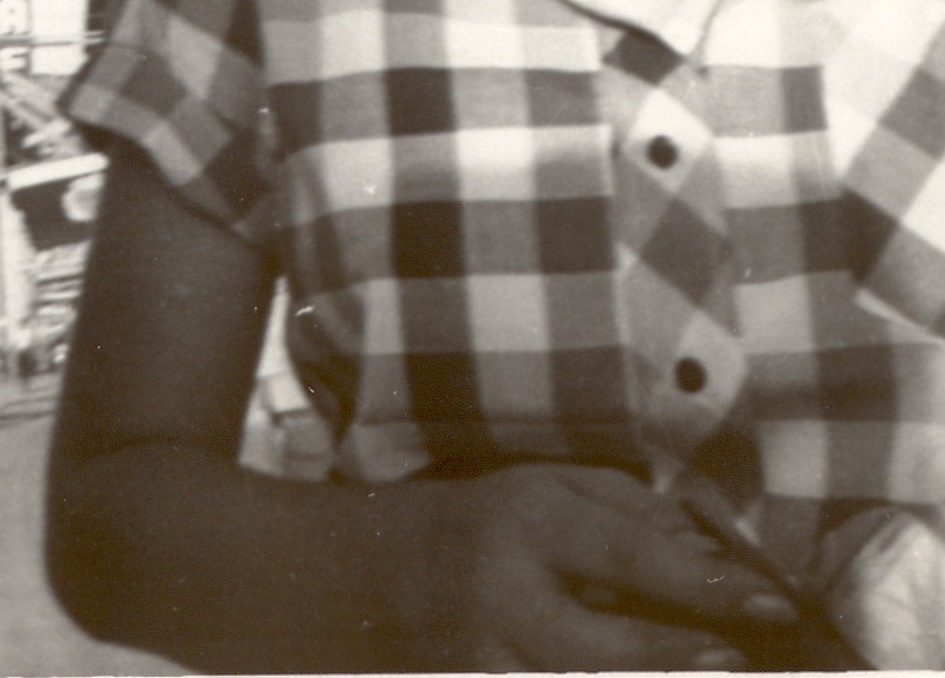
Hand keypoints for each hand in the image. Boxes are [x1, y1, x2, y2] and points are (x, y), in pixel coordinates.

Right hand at [399, 464, 800, 670]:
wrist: (372, 571)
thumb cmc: (488, 522)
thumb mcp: (551, 487)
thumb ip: (635, 516)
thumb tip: (725, 566)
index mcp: (525, 520)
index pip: (625, 553)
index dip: (706, 585)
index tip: (774, 604)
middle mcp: (500, 595)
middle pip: (608, 652)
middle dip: (680, 662)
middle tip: (738, 663)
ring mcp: (481, 664)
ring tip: (706, 670)